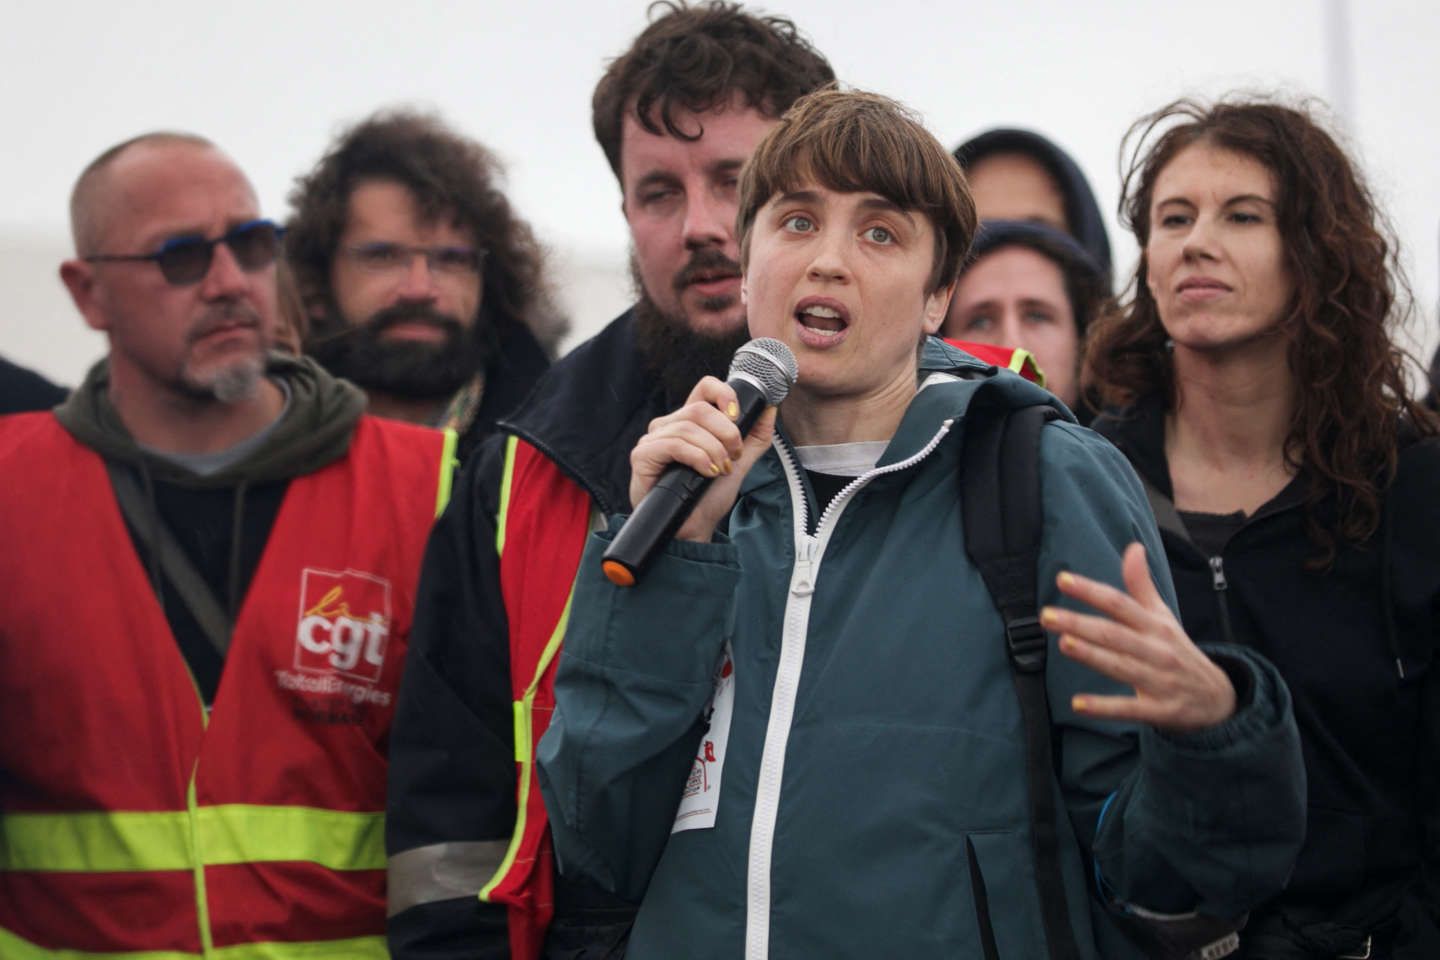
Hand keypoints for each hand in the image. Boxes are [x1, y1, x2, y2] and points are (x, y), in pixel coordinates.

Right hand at [628, 376, 777, 542]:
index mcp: (690, 421)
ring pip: (689, 427)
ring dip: (714, 450)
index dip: (724, 394)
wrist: (693, 529)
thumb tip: (769, 408)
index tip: (738, 416)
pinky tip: (706, 472)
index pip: (704, 387)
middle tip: (733, 456)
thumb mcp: (739, 463)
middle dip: (726, 433)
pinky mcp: (643, 455)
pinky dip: (697, 457)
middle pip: (700, 408)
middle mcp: (669, 425)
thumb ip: (755, 437)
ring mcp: (653, 439)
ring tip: (720, 470)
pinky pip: (674, 444)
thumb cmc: (708, 497)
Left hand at [1042, 542, 1235, 730]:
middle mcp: (1157, 650)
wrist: (1218, 700)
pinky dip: (1104, 707)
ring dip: (1093, 655)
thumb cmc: (1178, 651)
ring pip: (1121, 666)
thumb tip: (1133, 547)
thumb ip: (1142, 586)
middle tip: (1047, 615)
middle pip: (1115, 634)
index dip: (1092, 591)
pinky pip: (1129, 708)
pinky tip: (1078, 704)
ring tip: (1064, 643)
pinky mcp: (1159, 711)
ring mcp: (1159, 681)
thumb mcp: (1164, 617)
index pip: (1120, 603)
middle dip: (1081, 623)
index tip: (1063, 579)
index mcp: (1155, 625)